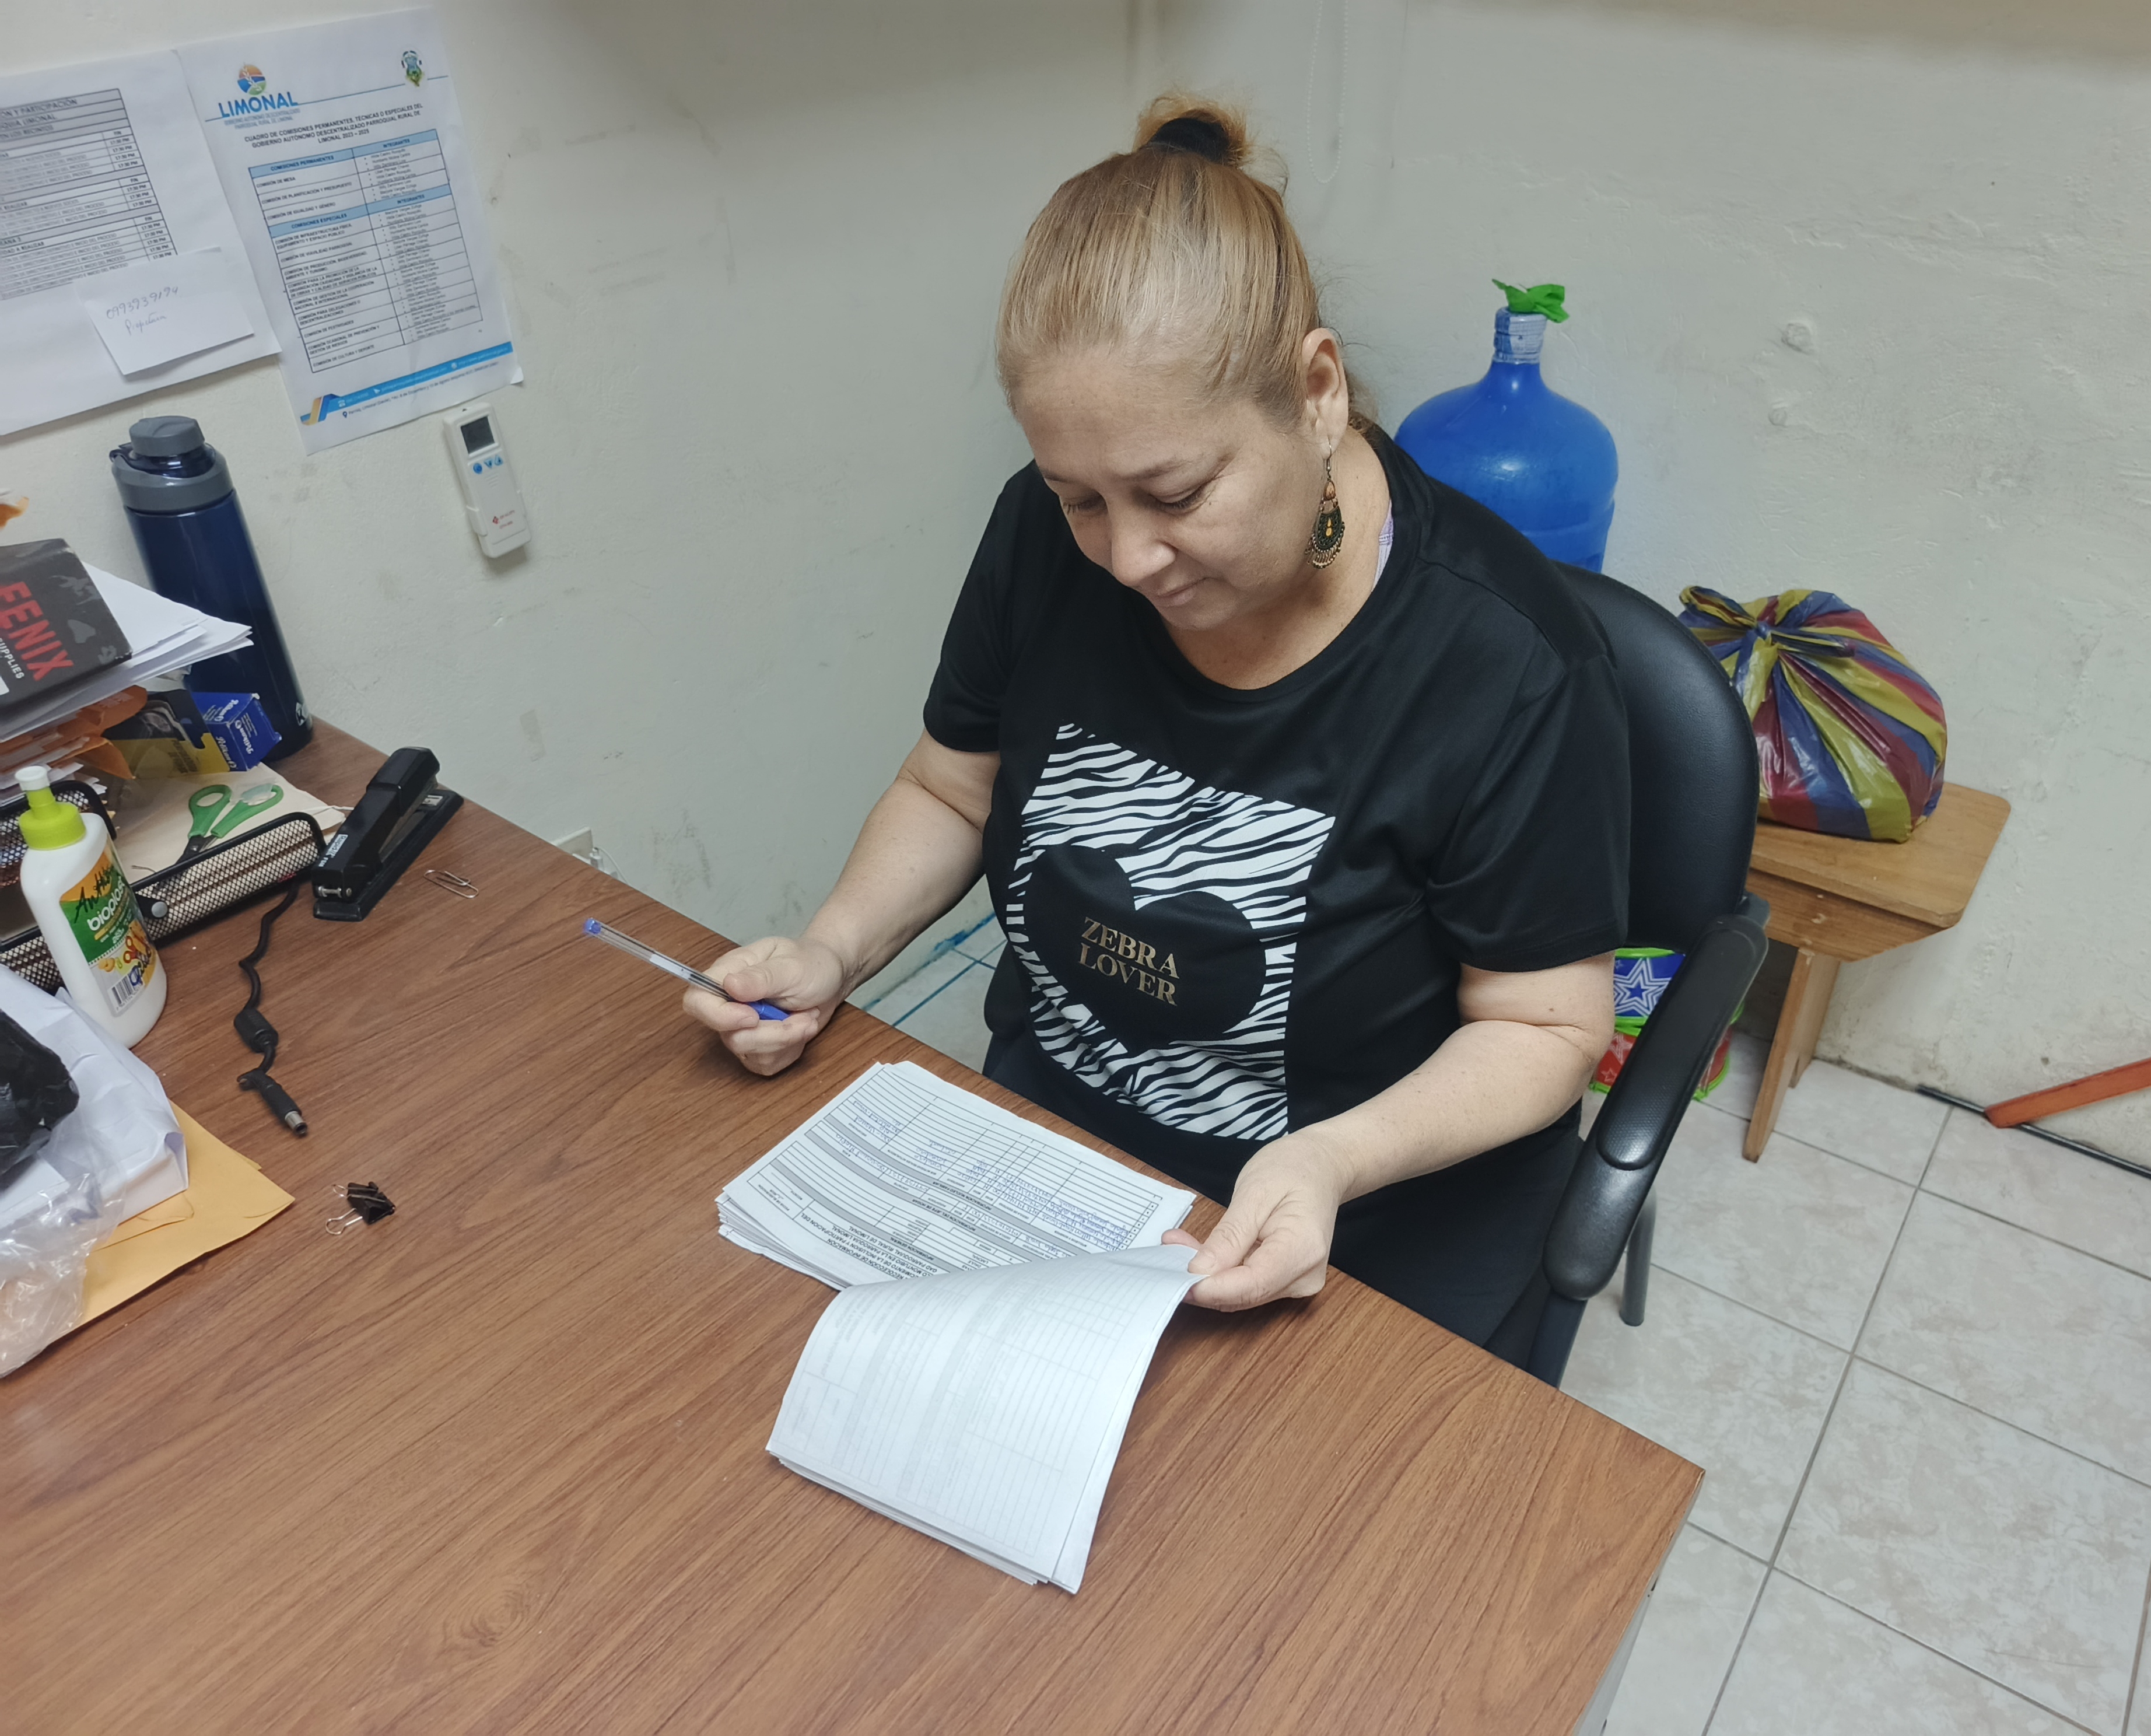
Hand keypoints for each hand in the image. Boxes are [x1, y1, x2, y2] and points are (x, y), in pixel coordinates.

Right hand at [682, 935, 847, 1076]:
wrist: (832, 977)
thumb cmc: (811, 963)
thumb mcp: (791, 966)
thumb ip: (761, 977)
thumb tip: (729, 985)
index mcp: (728, 974)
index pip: (697, 1001)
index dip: (719, 1017)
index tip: (753, 1017)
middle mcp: (730, 1004)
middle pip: (729, 1037)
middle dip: (772, 1033)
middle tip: (802, 1016)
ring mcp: (743, 1028)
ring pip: (749, 1054)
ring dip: (787, 1040)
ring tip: (807, 1016)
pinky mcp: (759, 1047)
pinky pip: (766, 1063)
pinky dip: (790, 1050)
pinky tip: (801, 1029)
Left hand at [1162, 1131, 1353, 1310]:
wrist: (1321, 1168)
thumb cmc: (1292, 1170)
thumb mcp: (1254, 1192)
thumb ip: (1230, 1235)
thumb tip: (1200, 1271)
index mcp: (1303, 1250)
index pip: (1250, 1286)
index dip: (1208, 1288)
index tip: (1171, 1275)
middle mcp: (1305, 1276)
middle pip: (1243, 1294)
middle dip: (1202, 1279)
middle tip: (1169, 1247)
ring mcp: (1298, 1283)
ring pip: (1240, 1293)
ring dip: (1208, 1275)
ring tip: (1179, 1242)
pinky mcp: (1286, 1282)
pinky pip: (1246, 1285)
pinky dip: (1221, 1272)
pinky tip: (1201, 1251)